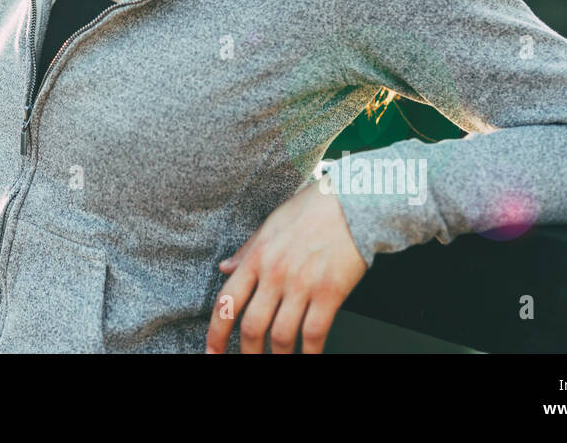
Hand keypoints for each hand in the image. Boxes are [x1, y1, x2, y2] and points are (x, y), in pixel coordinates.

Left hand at [206, 180, 368, 352]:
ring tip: (277, 363)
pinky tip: (307, 357)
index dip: (216, 333)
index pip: (227, 302)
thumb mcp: (271, 224)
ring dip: (277, 357)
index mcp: (257, 257)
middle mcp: (275, 274)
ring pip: (281, 336)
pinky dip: (309, 353)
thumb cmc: (313, 209)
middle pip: (252, 327)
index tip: (212, 351)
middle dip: (247, 354)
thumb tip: (225, 268)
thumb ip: (247, 250)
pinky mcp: (330, 293)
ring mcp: (302, 285)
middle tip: (246, 363)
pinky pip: (314, 333)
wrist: (353, 202)